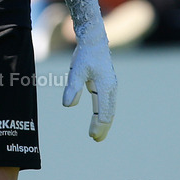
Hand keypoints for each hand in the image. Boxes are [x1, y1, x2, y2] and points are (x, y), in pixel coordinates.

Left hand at [61, 0, 116, 141]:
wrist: (93, 40)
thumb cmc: (84, 55)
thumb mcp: (76, 71)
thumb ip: (72, 87)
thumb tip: (68, 105)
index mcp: (106, 86)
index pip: (105, 111)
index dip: (99, 125)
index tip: (92, 136)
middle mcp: (111, 88)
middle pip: (109, 112)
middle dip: (103, 127)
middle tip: (95, 139)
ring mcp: (110, 86)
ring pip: (109, 108)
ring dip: (104, 121)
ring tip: (98, 134)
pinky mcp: (106, 84)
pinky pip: (106, 103)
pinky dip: (104, 113)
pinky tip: (99, 119)